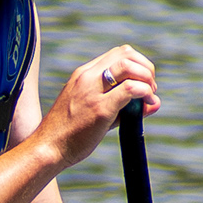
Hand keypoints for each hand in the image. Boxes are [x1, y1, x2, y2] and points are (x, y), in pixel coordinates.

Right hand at [46, 44, 160, 164]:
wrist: (47, 149)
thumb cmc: (69, 135)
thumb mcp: (95, 112)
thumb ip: (124, 106)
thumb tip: (154, 103)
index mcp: (83, 75)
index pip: (118, 53)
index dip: (137, 64)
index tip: (143, 82)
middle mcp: (87, 77)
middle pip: (125, 53)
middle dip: (145, 68)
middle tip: (150, 89)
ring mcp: (92, 91)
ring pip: (128, 65)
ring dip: (146, 78)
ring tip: (148, 96)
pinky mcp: (100, 108)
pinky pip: (130, 88)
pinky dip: (144, 92)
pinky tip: (146, 104)